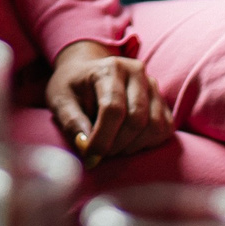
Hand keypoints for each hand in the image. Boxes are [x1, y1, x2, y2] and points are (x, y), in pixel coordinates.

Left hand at [45, 40, 174, 166]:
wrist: (88, 72)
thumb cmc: (73, 87)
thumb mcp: (60, 100)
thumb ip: (71, 122)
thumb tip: (86, 146)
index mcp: (109, 68)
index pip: (113, 108)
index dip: (102, 138)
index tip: (90, 157)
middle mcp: (136, 72)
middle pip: (137, 119)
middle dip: (117, 145)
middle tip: (100, 153)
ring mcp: (153, 86)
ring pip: (154, 126)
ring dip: (133, 146)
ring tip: (113, 146)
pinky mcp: (162, 102)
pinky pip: (164, 129)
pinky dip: (147, 143)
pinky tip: (128, 142)